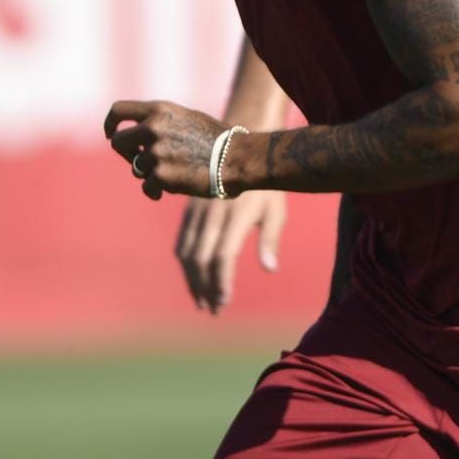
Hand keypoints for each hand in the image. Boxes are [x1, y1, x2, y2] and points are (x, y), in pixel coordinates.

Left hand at [104, 99, 225, 199]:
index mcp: (159, 110)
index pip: (118, 110)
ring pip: (136, 167)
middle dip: (127, 153)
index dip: (111, 124)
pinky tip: (168, 190)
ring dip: (150, 172)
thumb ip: (161, 122)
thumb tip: (137, 134)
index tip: (111, 134)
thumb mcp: (187, 118)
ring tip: (173, 173)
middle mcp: (153, 128)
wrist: (236, 158)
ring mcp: (155, 152)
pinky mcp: (160, 175)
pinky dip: (156, 190)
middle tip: (141, 160)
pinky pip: (147, 186)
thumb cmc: (217, 139)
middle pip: (118, 142)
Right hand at [175, 190, 288, 313]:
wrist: (241, 149)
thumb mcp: (276, 208)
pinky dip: (186, 262)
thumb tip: (270, 269)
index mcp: (236, 215)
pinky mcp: (190, 209)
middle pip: (201, 258)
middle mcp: (213, 214)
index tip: (225, 301)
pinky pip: (183, 240)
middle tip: (213, 309)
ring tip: (202, 300)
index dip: (222, 281)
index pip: (223, 256)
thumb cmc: (266, 183)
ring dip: (193, 280)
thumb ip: (271, 239)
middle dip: (205, 287)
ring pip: (188, 252)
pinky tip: (194, 277)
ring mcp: (198, 211)